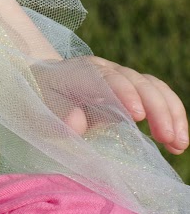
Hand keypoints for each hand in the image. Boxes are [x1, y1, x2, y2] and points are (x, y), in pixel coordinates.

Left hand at [33, 55, 187, 151]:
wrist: (46, 82)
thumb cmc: (41, 98)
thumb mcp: (37, 106)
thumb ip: (56, 113)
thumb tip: (77, 124)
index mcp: (79, 72)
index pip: (104, 77)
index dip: (123, 93)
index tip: (138, 117)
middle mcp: (104, 69)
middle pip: (135, 80)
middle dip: (155, 108)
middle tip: (168, 138)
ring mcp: (121, 77)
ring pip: (152, 86)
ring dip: (170, 113)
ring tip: (179, 144)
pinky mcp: (133, 89)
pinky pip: (158, 95)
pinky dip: (172, 115)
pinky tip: (179, 142)